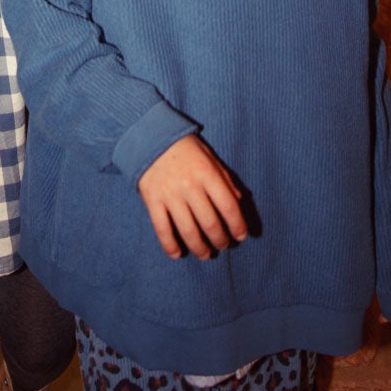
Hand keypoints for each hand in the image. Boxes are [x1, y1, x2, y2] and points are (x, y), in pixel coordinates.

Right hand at [138, 136, 247, 259]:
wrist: (150, 136)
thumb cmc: (185, 148)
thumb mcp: (210, 157)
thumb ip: (225, 179)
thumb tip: (239, 201)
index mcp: (207, 173)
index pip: (228, 206)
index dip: (237, 225)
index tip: (241, 235)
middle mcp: (189, 186)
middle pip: (210, 223)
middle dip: (220, 239)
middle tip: (223, 245)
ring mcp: (170, 195)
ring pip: (188, 231)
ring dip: (199, 248)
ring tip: (205, 254)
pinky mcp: (152, 200)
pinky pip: (162, 229)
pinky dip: (170, 245)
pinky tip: (177, 254)